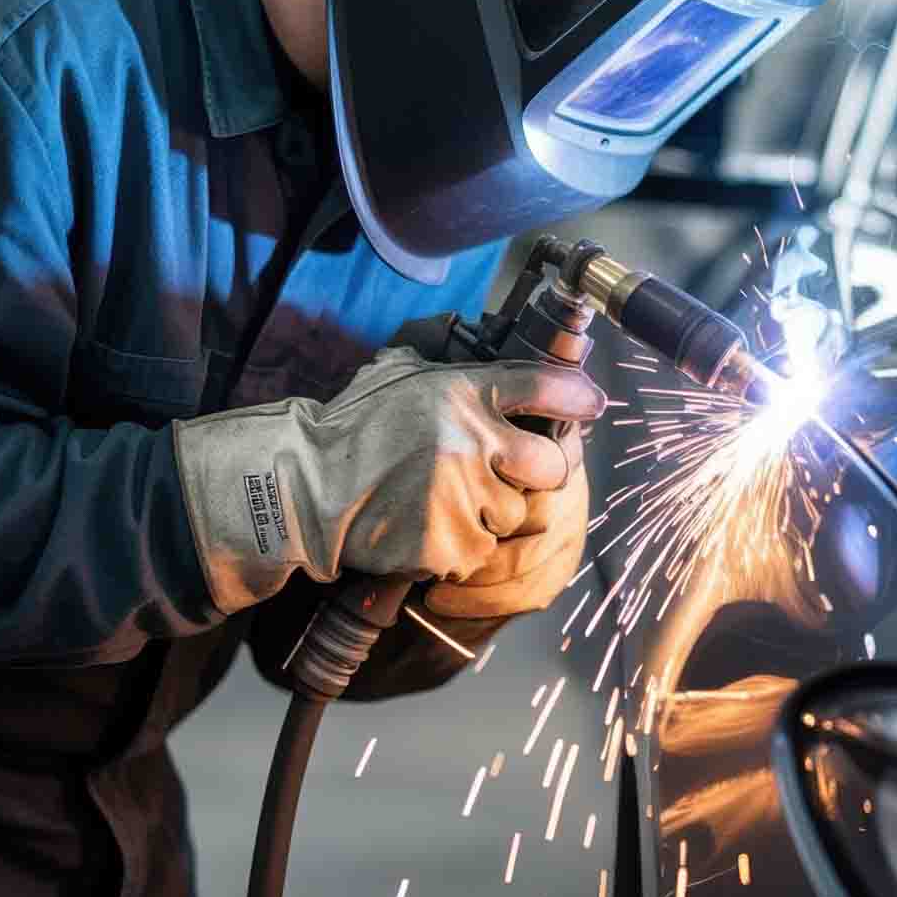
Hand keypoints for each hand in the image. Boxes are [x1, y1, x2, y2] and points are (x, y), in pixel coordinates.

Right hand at [173, 348, 605, 612]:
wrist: (306, 490)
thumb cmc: (354, 429)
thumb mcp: (403, 374)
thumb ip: (454, 364)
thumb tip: (500, 343)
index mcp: (464, 392)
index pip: (546, 386)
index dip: (578, 396)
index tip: (590, 404)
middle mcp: (473, 442)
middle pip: (553, 467)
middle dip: (544, 473)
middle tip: (517, 475)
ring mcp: (464, 498)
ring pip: (515, 515)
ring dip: (492, 513)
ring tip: (446, 501)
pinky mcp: (451, 545)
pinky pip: (481, 554)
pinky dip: (462, 549)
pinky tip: (427, 528)